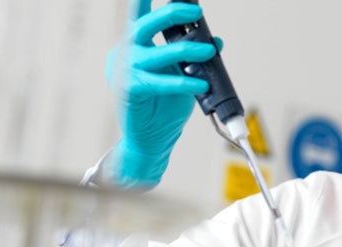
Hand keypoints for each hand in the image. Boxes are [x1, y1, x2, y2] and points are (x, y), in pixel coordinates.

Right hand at [105, 1, 221, 187]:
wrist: (151, 139)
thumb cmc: (164, 105)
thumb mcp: (183, 75)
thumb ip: (194, 57)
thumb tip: (217, 40)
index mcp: (135, 44)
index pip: (139, 13)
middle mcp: (125, 52)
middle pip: (145, 24)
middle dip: (172, 14)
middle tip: (196, 11)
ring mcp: (124, 70)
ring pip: (158, 53)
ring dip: (187, 51)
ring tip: (209, 51)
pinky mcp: (129, 89)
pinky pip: (160, 82)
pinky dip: (183, 83)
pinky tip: (200, 86)